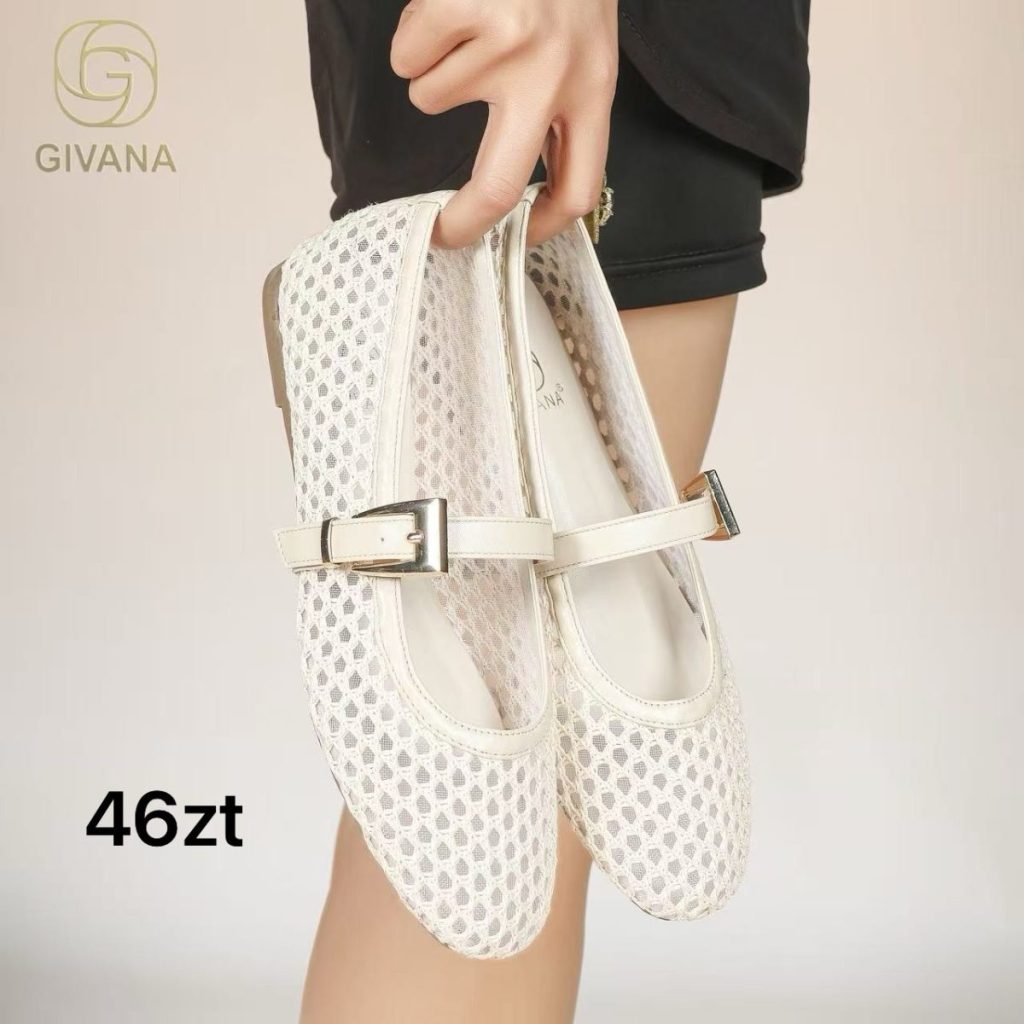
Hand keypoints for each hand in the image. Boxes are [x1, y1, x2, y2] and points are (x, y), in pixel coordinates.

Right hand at [391, 0, 617, 247]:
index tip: (514, 239)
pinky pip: (408, 57)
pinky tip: (445, 9)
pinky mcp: (462, 8)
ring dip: (433, 72)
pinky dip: (414, 37)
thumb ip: (560, 113)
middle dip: (462, 221)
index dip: (541, 227)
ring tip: (463, 30)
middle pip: (499, 182)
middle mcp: (553, 73)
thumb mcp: (585, 50)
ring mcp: (506, 42)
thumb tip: (519, 184)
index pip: (578, 188)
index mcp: (593, 90)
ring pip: (432, 101)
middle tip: (440, 232)